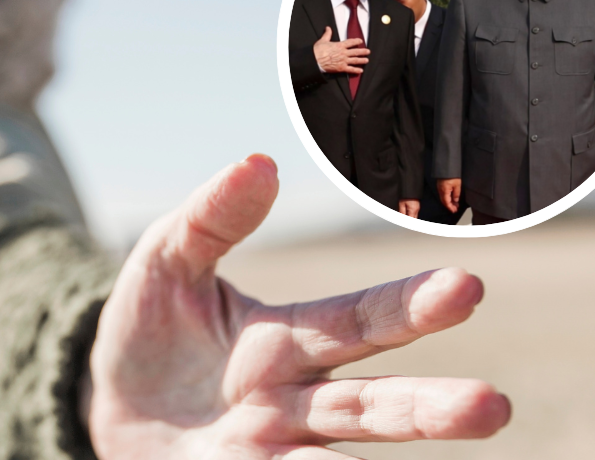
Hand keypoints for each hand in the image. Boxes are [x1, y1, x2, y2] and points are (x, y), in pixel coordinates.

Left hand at [88, 155, 509, 458]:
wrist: (103, 406)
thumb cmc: (150, 331)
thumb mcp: (168, 261)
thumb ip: (212, 218)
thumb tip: (259, 163)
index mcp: (285, 341)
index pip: (359, 320)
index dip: (410, 306)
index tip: (467, 288)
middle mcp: (291, 402)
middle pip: (371, 404)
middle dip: (428, 408)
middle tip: (492, 407)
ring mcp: (267, 451)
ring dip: (384, 454)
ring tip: (440, 446)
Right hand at [313, 27, 368, 73]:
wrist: (315, 60)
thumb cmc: (318, 50)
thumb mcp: (323, 40)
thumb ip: (327, 34)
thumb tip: (328, 28)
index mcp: (340, 45)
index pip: (351, 42)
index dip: (356, 41)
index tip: (361, 41)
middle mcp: (343, 53)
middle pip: (356, 52)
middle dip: (363, 51)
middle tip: (368, 51)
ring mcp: (343, 61)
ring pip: (355, 60)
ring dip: (362, 60)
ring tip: (366, 60)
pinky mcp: (341, 68)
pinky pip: (350, 69)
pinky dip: (356, 70)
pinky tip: (361, 71)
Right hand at [437, 178, 461, 213]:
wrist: (447, 167)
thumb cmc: (452, 175)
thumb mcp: (457, 185)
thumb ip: (456, 194)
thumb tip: (455, 200)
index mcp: (444, 191)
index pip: (446, 202)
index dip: (450, 207)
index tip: (454, 210)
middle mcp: (440, 190)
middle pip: (444, 201)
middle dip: (449, 206)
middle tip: (455, 209)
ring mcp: (439, 188)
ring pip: (443, 198)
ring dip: (448, 202)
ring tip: (455, 204)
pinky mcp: (440, 185)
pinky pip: (442, 194)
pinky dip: (447, 198)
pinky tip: (451, 198)